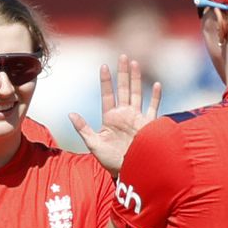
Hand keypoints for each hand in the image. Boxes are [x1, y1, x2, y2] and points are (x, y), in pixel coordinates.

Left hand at [70, 55, 161, 175]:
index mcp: (111, 118)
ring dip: (136, 79)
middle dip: (123, 73)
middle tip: (122, 56)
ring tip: (135, 63)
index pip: (108, 95)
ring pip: (137, 93)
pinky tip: (157, 85)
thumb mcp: (94, 144)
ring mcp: (137, 118)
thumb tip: (71, 114)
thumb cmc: (111, 160)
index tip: (104, 66)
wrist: (129, 171)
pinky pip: (153, 108)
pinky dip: (155, 97)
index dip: (106, 81)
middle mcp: (124, 115)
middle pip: (123, 89)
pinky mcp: (149, 125)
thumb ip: (83, 129)